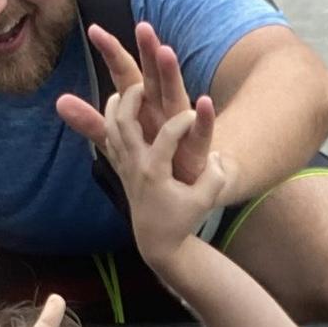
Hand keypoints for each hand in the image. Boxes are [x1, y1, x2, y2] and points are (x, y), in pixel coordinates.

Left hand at [57, 22, 217, 188]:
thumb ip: (93, 123)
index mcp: (142, 106)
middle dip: (148, 52)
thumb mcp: (117, 142)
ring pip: (175, 96)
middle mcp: (161, 109)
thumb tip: (60, 101)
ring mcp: (181, 127)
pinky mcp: (197, 150)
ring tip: (166, 53)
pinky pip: (201, 134)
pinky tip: (204, 103)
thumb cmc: (152, 159)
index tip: (94, 29)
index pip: (125, 74)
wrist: (181, 192)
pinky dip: (204, 120)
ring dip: (171, 75)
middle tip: (143, 27)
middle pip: (152, 77)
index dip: (112, 54)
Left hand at [94, 82, 228, 268]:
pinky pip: (109, 135)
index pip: (167, 135)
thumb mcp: (204, 202)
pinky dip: (113, 117)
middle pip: (124, 120)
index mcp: (155, 172)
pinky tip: (124, 107)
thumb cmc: (182, 220)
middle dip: (135, 96)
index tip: (198, 115)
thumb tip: (217, 155)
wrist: (158, 242)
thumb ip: (215, 177)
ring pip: (110, 124)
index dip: (185, 121)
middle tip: (150, 84)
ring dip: (119, 102)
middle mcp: (135, 165)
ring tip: (133, 89)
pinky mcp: (121, 168)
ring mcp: (124, 166)